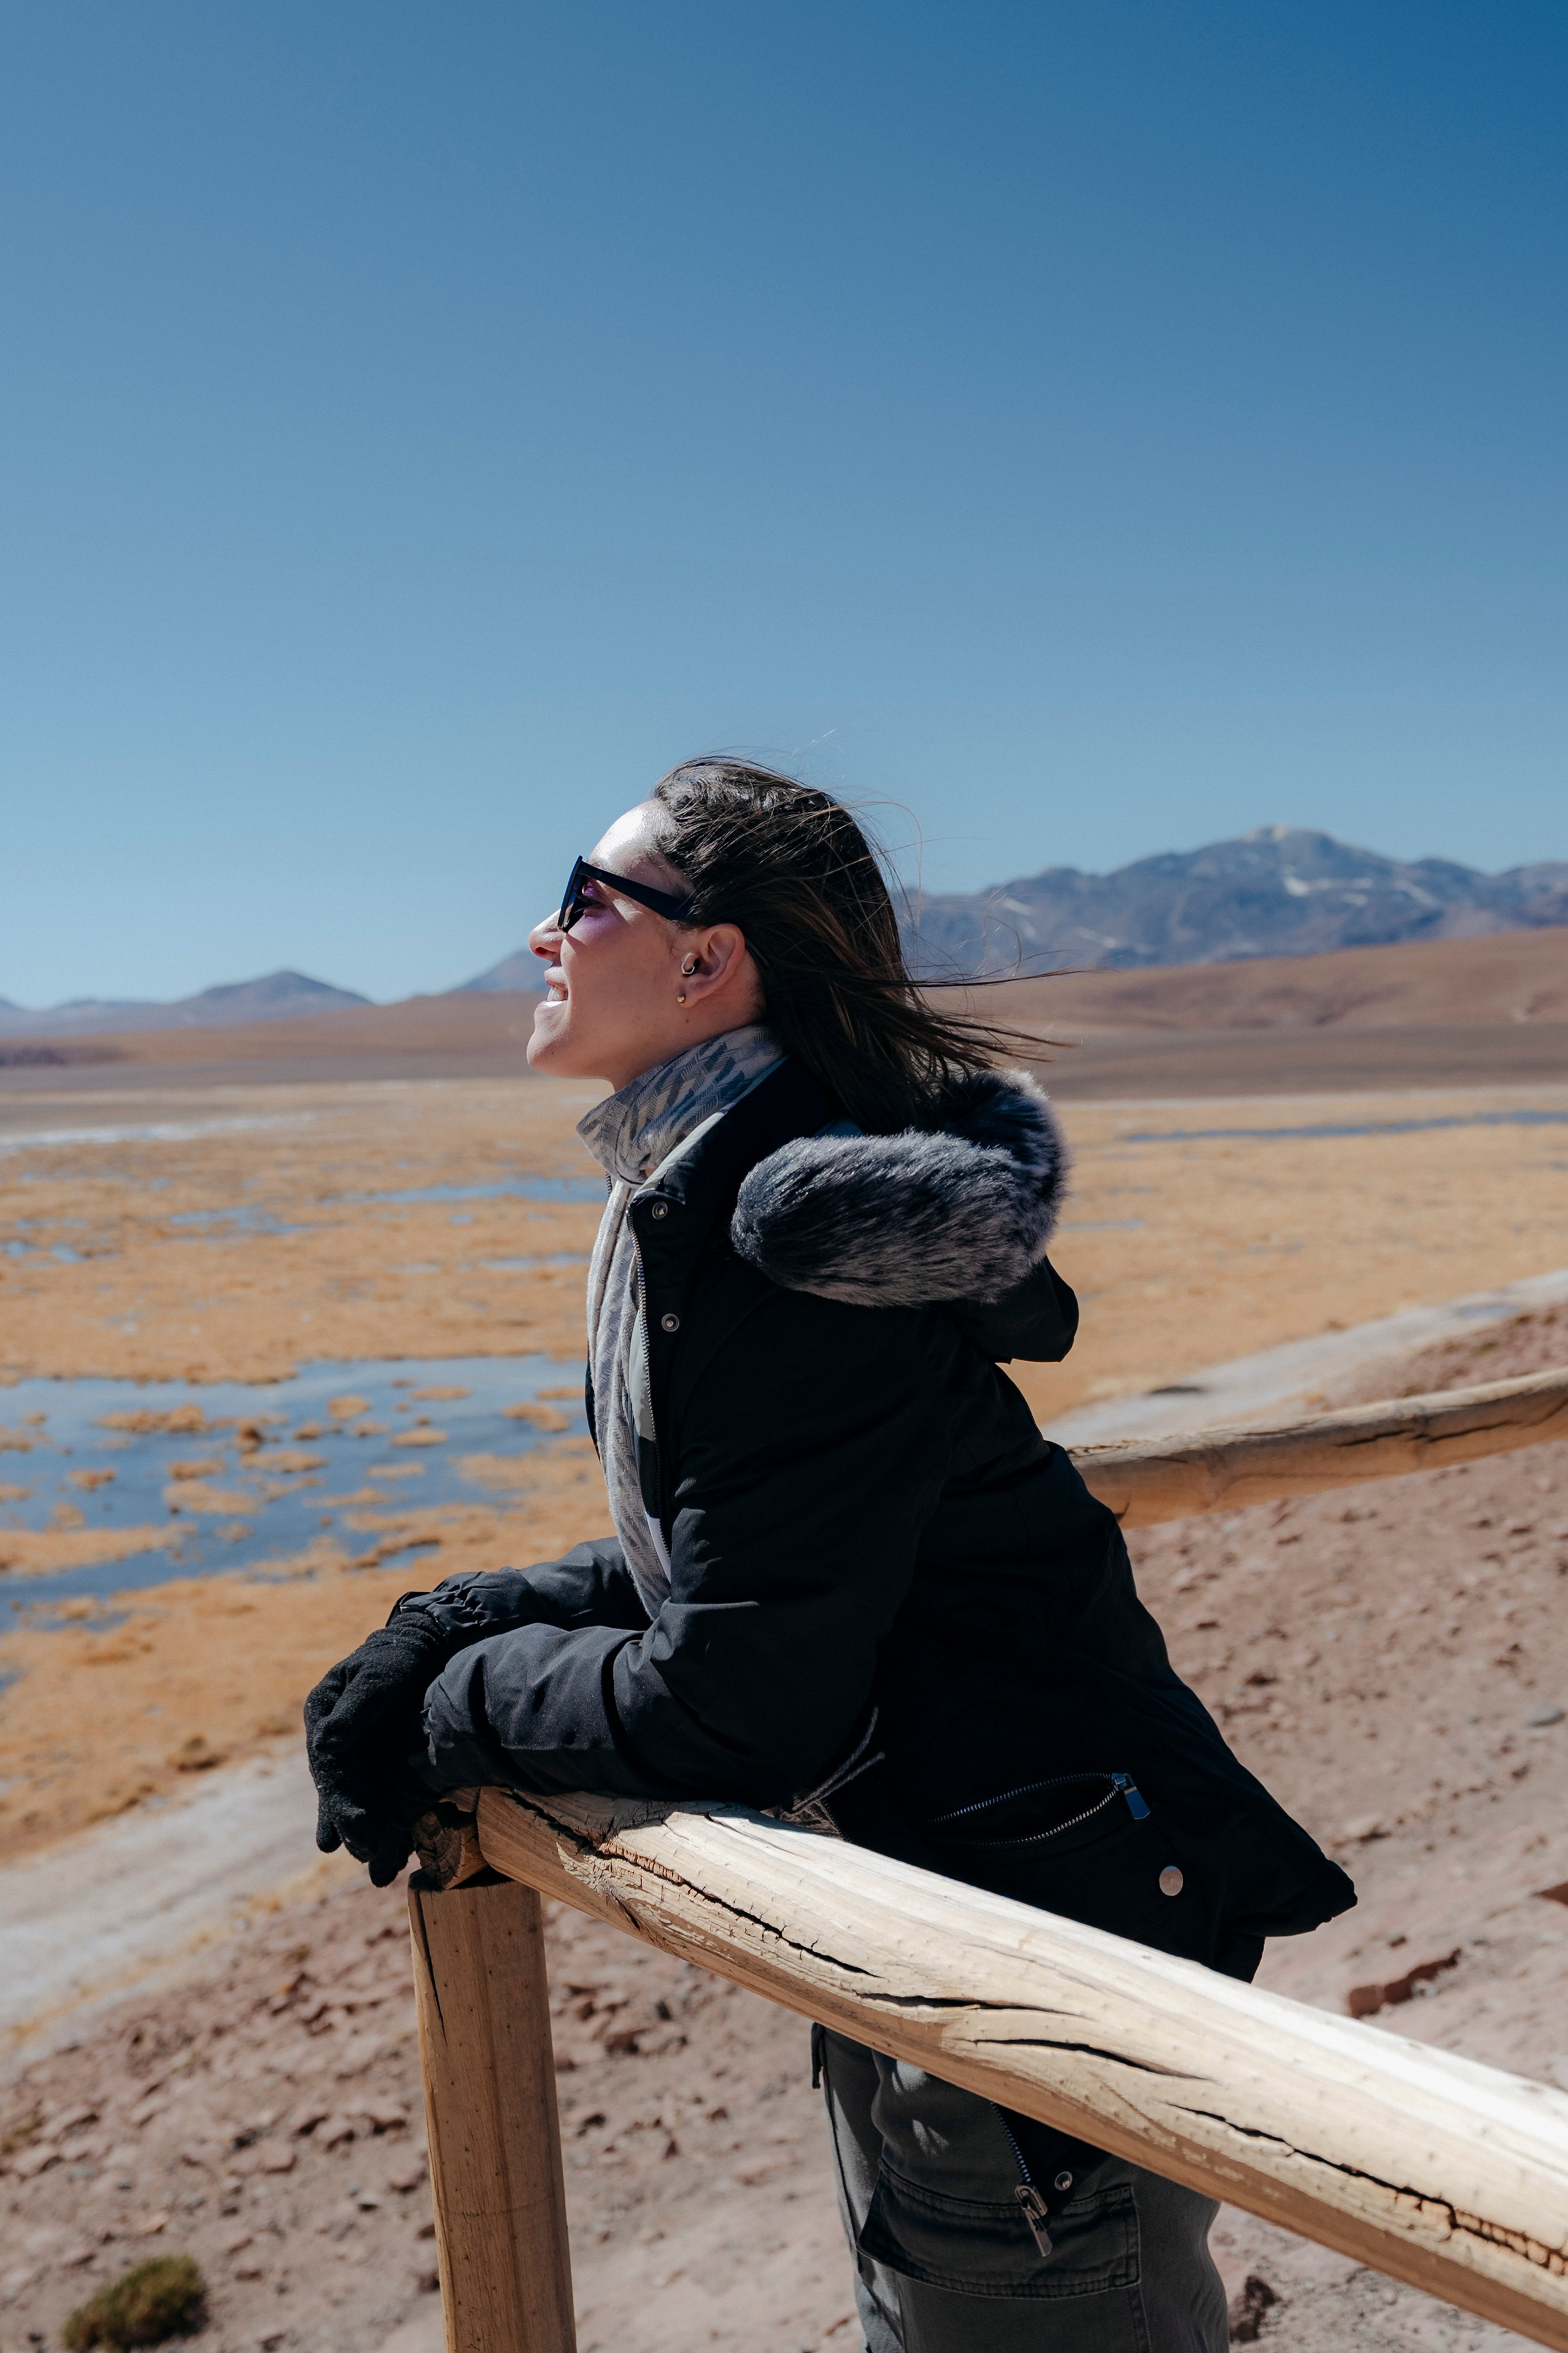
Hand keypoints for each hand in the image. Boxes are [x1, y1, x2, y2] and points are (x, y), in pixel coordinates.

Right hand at [306, 1620, 448, 1885]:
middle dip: (349, 1820)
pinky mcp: (374, 1749)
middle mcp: (332, 1729)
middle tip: (365, 1853)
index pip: (331, 1763)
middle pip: (338, 1782)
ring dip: (357, 1824)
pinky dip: (375, 1810)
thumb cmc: (405, 1654)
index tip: (362, 1832)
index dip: (343, 1800)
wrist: (431, 1638)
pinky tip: (378, 1839)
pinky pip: (372, 1784)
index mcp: (324, 1710)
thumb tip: (327, 1748)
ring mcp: (353, 1741)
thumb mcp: (378, 1678)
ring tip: (368, 1857)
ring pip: (352, 1788)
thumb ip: (351, 1715)